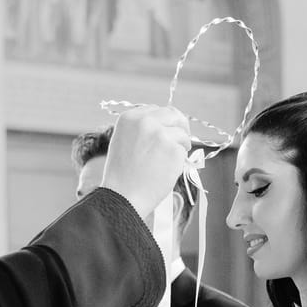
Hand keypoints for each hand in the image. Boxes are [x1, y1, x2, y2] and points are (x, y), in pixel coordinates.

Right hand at [102, 105, 190, 219]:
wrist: (122, 197)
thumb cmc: (123, 175)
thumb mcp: (125, 141)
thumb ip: (143, 130)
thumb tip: (168, 125)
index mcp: (130, 117)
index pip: (158, 110)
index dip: (166, 122)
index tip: (168, 131)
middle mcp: (145, 121)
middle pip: (174, 115)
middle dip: (180, 127)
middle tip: (183, 141)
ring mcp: (161, 134)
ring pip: (182, 134)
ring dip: (181, 147)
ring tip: (167, 163)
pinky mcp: (174, 149)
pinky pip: (184, 151)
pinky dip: (179, 161)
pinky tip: (165, 171)